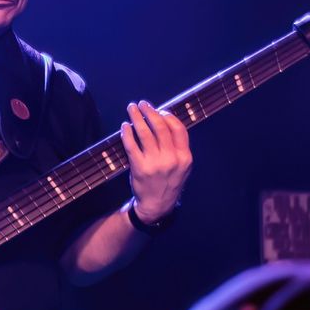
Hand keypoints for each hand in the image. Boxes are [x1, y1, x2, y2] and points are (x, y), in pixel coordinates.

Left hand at [121, 100, 192, 221]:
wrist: (157, 205)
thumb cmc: (169, 182)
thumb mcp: (182, 167)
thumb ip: (178, 147)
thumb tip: (165, 120)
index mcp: (185, 157)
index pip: (178, 129)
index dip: (168, 116)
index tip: (159, 110)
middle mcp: (171, 159)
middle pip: (160, 128)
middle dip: (150, 112)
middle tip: (142, 104)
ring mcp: (155, 164)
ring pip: (145, 134)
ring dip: (137, 118)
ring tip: (132, 109)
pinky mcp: (139, 168)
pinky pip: (131, 146)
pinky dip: (127, 133)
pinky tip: (125, 126)